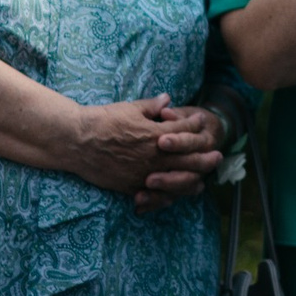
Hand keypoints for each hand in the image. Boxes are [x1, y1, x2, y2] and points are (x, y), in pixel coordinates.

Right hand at [69, 94, 224, 202]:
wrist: (77, 141)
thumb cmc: (102, 120)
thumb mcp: (129, 108)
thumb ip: (152, 106)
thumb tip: (168, 99)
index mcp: (155, 134)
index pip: (185, 131)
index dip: (196, 126)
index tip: (202, 123)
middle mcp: (154, 156)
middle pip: (188, 158)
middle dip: (205, 157)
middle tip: (218, 156)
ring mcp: (144, 173)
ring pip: (177, 180)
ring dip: (193, 180)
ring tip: (203, 181)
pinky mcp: (132, 186)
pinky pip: (156, 195)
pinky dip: (168, 196)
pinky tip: (175, 196)